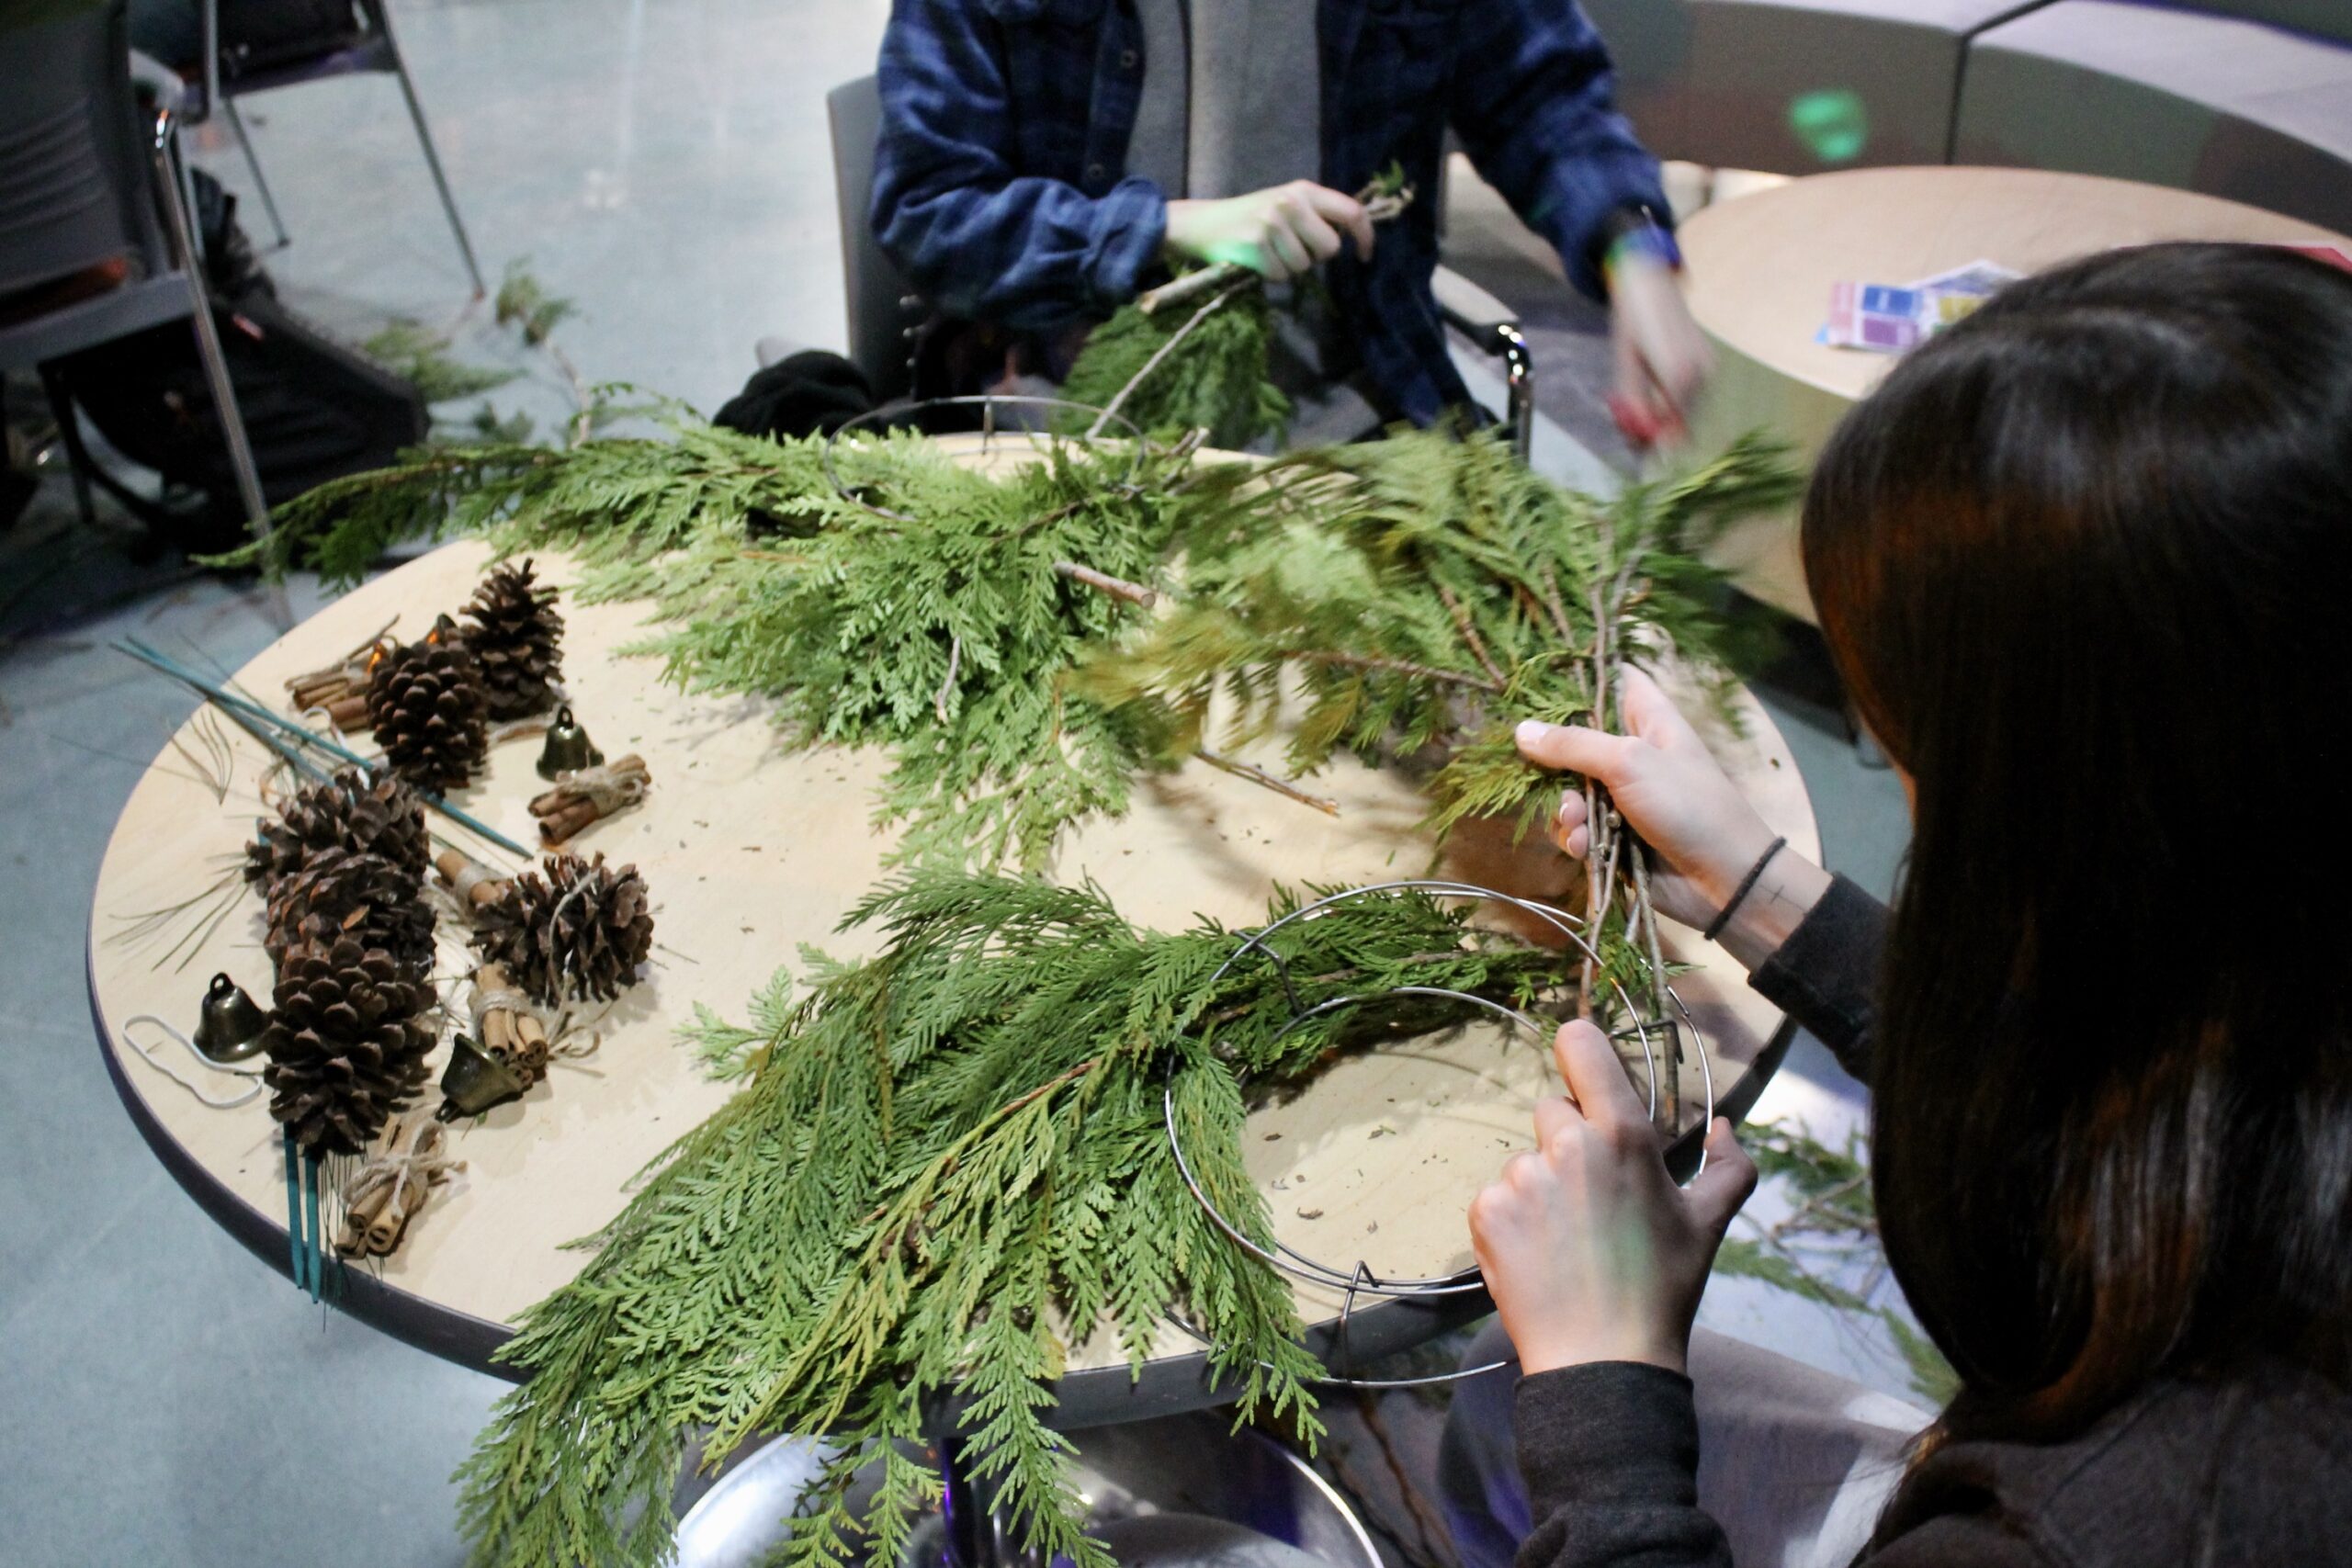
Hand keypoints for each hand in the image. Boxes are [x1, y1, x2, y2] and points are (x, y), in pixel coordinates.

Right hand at [1163, 181, 1374, 283]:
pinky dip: (1272, 274)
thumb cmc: (1252, 216)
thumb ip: (1317, 214)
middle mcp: (1290, 201)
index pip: (1351, 211)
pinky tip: (1257, 259)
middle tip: (1294, 249)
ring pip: (1305, 266)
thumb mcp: (1287, 203)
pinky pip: (1282, 275)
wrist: (1204, 223)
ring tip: (1270, 251)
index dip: (1365, 236)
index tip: (1365, 255)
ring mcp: (1272, 222)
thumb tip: (1353, 235)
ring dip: (1290, 267)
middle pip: (1330, 247)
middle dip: (1316, 256)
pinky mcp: (1256, 244)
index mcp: (1304, 190)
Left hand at [1469, 1020, 1755, 1376]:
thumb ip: (1730, 1167)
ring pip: (1525, 1160)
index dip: (1579, 1049)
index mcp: (1622, 1135)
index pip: (1581, 1045)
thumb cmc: (1662, 1289)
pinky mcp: (1486, 1212)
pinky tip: (1541, 1257)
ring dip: (1542, 1187)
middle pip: (1553, 1111)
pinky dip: (1512, 1221)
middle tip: (1593, 1199)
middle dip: (1570, 1142)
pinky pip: (1496, 1197)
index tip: (1582, 1067)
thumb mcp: (1709, 1225)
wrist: (1603, 1359)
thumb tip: (1725, 1126)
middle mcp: (1567, 1146)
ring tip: (1569, 1241)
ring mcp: (1520, 1179)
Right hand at [1514, 668, 1777, 924]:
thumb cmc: (1687, 804)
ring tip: (1577, 823)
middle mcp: (1629, 750)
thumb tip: (1520, 730)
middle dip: (1552, 761)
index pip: (1609, 677)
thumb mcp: (1629, 762)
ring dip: (1563, 808)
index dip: (1574, 677)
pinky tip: (1584, 848)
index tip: (1533, 686)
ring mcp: (1620, 794)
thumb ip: (1573, 744)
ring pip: (1566, 789)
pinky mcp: (1612, 833)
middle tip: (1545, 775)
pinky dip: (1575, 837)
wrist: (1724, 879)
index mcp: (1645, 717)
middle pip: (1573, 738)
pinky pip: (1576, 827)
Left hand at [1606, 254, 1711, 448]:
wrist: (1650, 283)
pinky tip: (1653, 393)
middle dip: (1657, 435)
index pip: (1672, 429)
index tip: (1640, 458)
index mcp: (1678, 374)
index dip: (1656, 448)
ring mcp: (1709, 368)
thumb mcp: (1625, 366)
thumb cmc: (1631, 324)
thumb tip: (1641, 438)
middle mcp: (1700, 373)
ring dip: (1665, 420)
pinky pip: (1692, 398)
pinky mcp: (1709, 364)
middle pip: (1684, 426)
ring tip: (1635, 406)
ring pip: (1689, 414)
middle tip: (1629, 427)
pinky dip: (1673, 405)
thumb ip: (1635, 403)